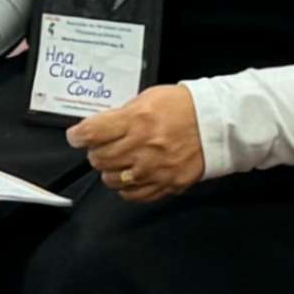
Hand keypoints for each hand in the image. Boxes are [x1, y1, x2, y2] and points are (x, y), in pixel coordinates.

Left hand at [66, 83, 204, 199]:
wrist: (217, 124)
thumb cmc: (182, 107)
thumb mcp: (147, 99)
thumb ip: (121, 115)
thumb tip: (99, 128)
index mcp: (135, 121)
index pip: (91, 133)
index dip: (77, 136)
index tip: (76, 136)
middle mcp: (142, 147)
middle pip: (98, 159)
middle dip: (95, 152)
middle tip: (102, 147)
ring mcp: (154, 169)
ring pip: (111, 180)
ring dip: (110, 170)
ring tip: (119, 161)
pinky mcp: (166, 185)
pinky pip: (133, 195)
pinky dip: (126, 187)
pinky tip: (131, 176)